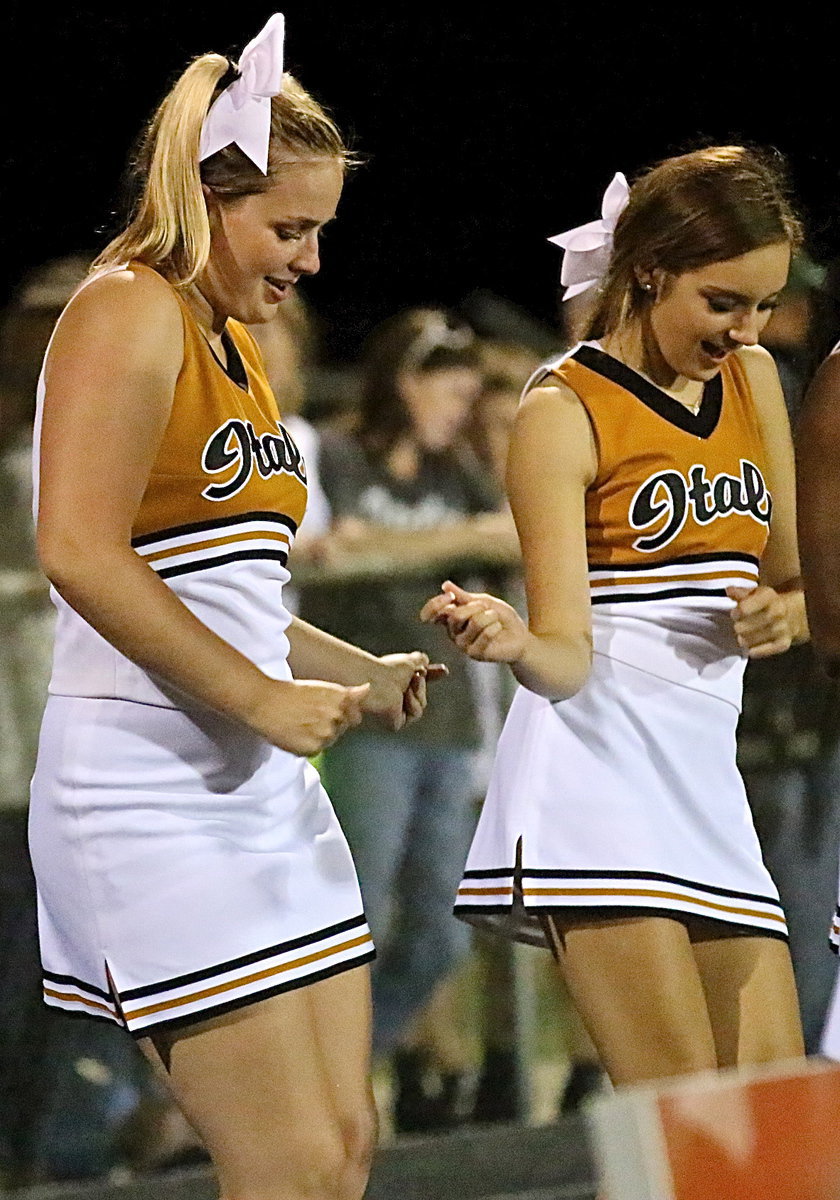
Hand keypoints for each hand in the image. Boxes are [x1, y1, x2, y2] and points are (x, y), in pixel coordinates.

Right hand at [247, 678, 369, 755]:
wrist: (264, 702)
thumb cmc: (290, 692)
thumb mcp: (322, 688)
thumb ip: (347, 693)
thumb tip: (367, 689)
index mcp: (341, 699)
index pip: (355, 717)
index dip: (340, 715)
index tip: (323, 711)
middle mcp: (337, 716)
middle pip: (342, 730)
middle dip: (329, 725)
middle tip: (307, 715)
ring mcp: (326, 734)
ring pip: (329, 741)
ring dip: (318, 736)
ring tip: (299, 723)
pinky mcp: (313, 748)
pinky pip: (316, 751)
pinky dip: (306, 746)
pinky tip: (294, 734)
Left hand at [366, 652, 447, 729]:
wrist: (377, 679)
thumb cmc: (388, 669)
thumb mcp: (410, 661)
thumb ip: (420, 660)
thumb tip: (426, 661)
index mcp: (394, 683)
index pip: (416, 683)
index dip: (431, 676)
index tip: (444, 671)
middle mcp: (393, 697)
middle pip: (422, 695)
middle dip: (422, 684)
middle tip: (417, 675)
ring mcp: (394, 710)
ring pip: (421, 704)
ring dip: (419, 692)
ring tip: (409, 685)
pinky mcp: (395, 721)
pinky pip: (415, 713)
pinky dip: (413, 703)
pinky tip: (405, 696)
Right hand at [420, 580, 528, 662]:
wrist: (519, 636)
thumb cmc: (501, 618)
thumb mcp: (484, 601)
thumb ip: (464, 596)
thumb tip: (445, 585)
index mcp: (451, 617)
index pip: (432, 613)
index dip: (436, 604)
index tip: (450, 597)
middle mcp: (453, 632)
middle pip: (455, 615)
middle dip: (476, 607)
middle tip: (487, 609)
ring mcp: (462, 644)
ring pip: (473, 622)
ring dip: (490, 617)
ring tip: (495, 621)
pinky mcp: (474, 653)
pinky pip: (485, 634)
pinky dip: (495, 627)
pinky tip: (498, 630)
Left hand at [726, 585, 795, 657]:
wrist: (795, 615)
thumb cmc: (770, 603)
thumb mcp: (756, 593)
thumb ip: (741, 592)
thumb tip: (729, 590)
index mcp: (768, 597)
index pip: (743, 609)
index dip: (735, 613)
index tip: (736, 613)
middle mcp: (776, 613)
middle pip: (742, 628)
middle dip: (738, 627)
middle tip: (741, 625)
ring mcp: (780, 629)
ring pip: (748, 641)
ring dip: (743, 639)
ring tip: (746, 634)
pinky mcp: (782, 644)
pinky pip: (759, 652)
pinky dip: (752, 650)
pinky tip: (751, 645)